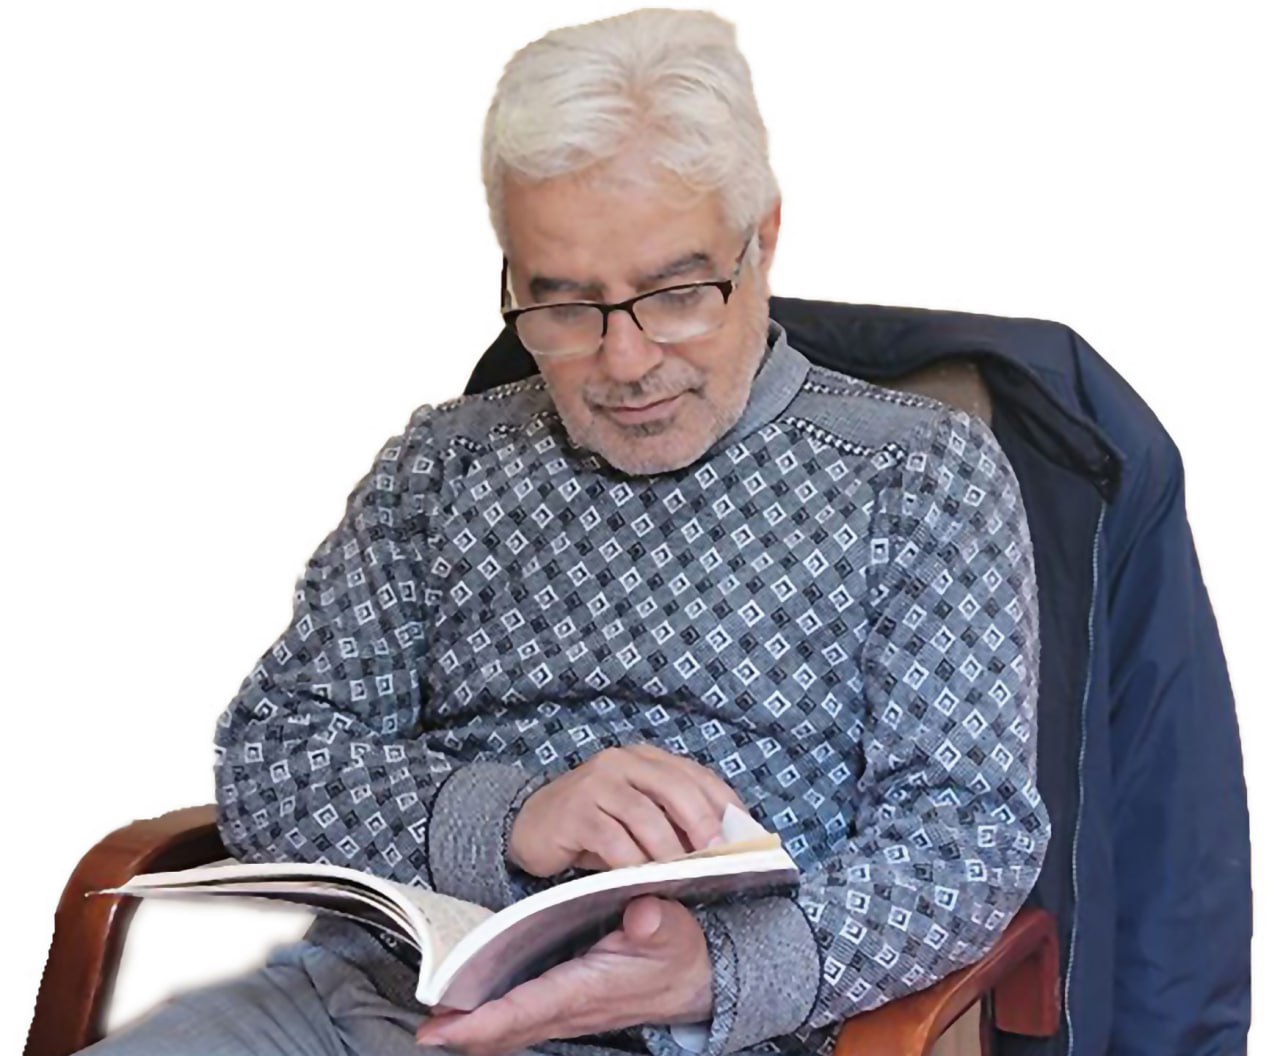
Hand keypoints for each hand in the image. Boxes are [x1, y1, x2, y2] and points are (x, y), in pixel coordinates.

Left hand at [415, 896, 712, 1054]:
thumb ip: (658, 923)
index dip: (485, 1021)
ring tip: (438, 1023)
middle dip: (467, 1033)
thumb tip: (642, 913)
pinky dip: (496, 1021)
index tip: (445, 1028)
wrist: (699, 980)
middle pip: (511, 1028)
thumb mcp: (676, 930)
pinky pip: (525, 1019)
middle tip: (426, 1031)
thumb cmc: (681, 953)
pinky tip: (474, 1013)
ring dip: (477, 1029)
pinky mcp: (570, 1004)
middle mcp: (574, 1008)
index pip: (529, 1008)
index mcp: (590, 988)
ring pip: (515, 1027)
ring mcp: (571, 1011)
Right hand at [509, 743, 745, 876]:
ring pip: (645, 815)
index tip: (745, 835)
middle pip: (675, 787)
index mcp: (646, 758)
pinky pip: (613, 839)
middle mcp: (623, 762)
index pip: (696, 775)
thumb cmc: (595, 826)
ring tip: (682, 876)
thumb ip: (673, 821)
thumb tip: (721, 847)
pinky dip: (632, 863)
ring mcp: (597, 783)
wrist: (531, 825)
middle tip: (718, 856)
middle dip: (702, 823)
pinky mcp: (576, 811)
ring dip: (668, 850)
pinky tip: (642, 881)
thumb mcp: (638, 817)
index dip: (724, 804)